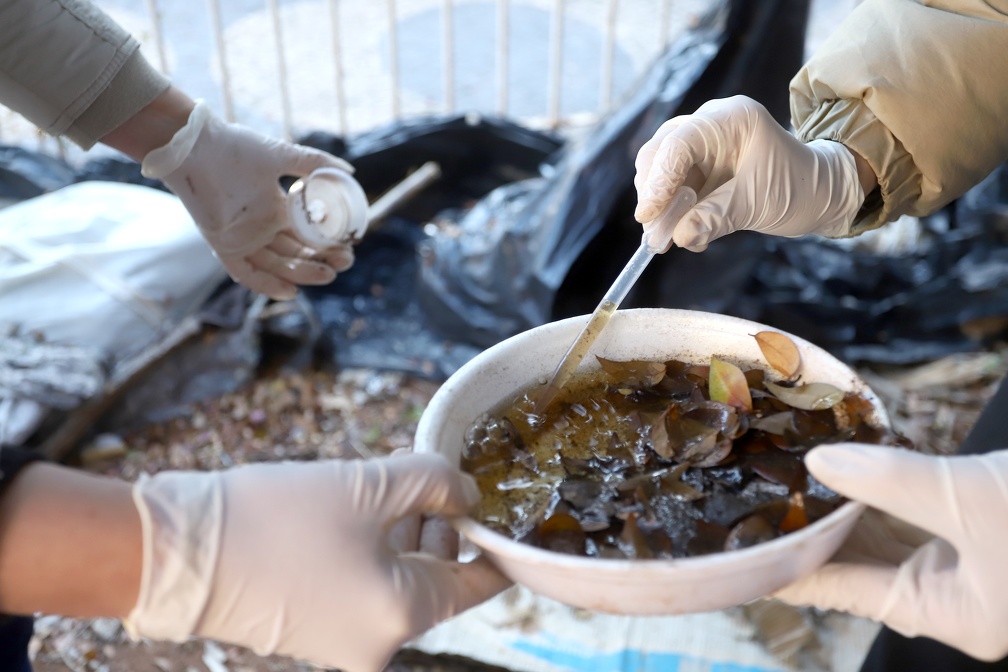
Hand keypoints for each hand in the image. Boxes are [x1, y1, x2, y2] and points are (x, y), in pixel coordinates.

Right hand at [123, 453, 510, 671]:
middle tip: (439, 475)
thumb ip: (434, 482)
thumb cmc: (275, 520)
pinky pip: (361, 588)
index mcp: (402, 615)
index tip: (506, 510)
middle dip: (441, 525)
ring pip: (397, 580)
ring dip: (405, 532)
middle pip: (436, 579)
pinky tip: (363, 507)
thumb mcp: (369, 485)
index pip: (477, 582)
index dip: (494, 541)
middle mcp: (377, 643)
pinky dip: (372, 550)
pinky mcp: (308, 631)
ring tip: (401, 479)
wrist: (176, 554)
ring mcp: (340, 643)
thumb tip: (467, 493)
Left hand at [141, 101, 358, 299]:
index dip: (328, 243)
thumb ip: (316, 163)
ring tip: (327, 275)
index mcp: (276, 208)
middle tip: (343, 263)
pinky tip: (291, 292)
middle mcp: (261, 227)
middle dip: (321, 261)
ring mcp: (243, 239)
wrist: (196, 145)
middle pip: (296, 253)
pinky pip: (246, 273)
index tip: (348, 247)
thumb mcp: (283, 155)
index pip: (307, 234)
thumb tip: (350, 174)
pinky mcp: (223, 247)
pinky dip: (266, 285)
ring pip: (276, 265)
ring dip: (302, 273)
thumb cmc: (235, 146)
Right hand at [633, 95, 863, 251]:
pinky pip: (672, 191)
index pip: (679, 143)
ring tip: (667, 242)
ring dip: (661, 210)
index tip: (647, 215)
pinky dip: (673, 215)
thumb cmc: (798, 188)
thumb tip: (679, 236)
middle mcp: (710, 125)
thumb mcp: (758, 204)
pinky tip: (689, 235)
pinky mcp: (698, 169)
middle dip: (653, 195)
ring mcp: (702, 147)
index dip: (658, 180)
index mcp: (731, 119)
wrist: (817, 194)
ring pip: (659, 172)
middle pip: (659, 153)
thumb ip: (716, 218)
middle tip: (654, 234)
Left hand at [774, 443, 1007, 661]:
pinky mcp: (966, 534)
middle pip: (857, 568)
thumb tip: (817, 463)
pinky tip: (838, 473)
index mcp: (949, 616)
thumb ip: (892, 481)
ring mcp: (958, 568)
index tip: (741, 551)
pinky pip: (905, 519)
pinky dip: (872, 498)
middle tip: (756, 501)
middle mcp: (949, 599)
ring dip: (838, 511)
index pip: (845, 593)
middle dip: (812, 533)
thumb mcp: (970, 497)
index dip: (791, 569)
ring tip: (784, 484)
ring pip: (879, 541)